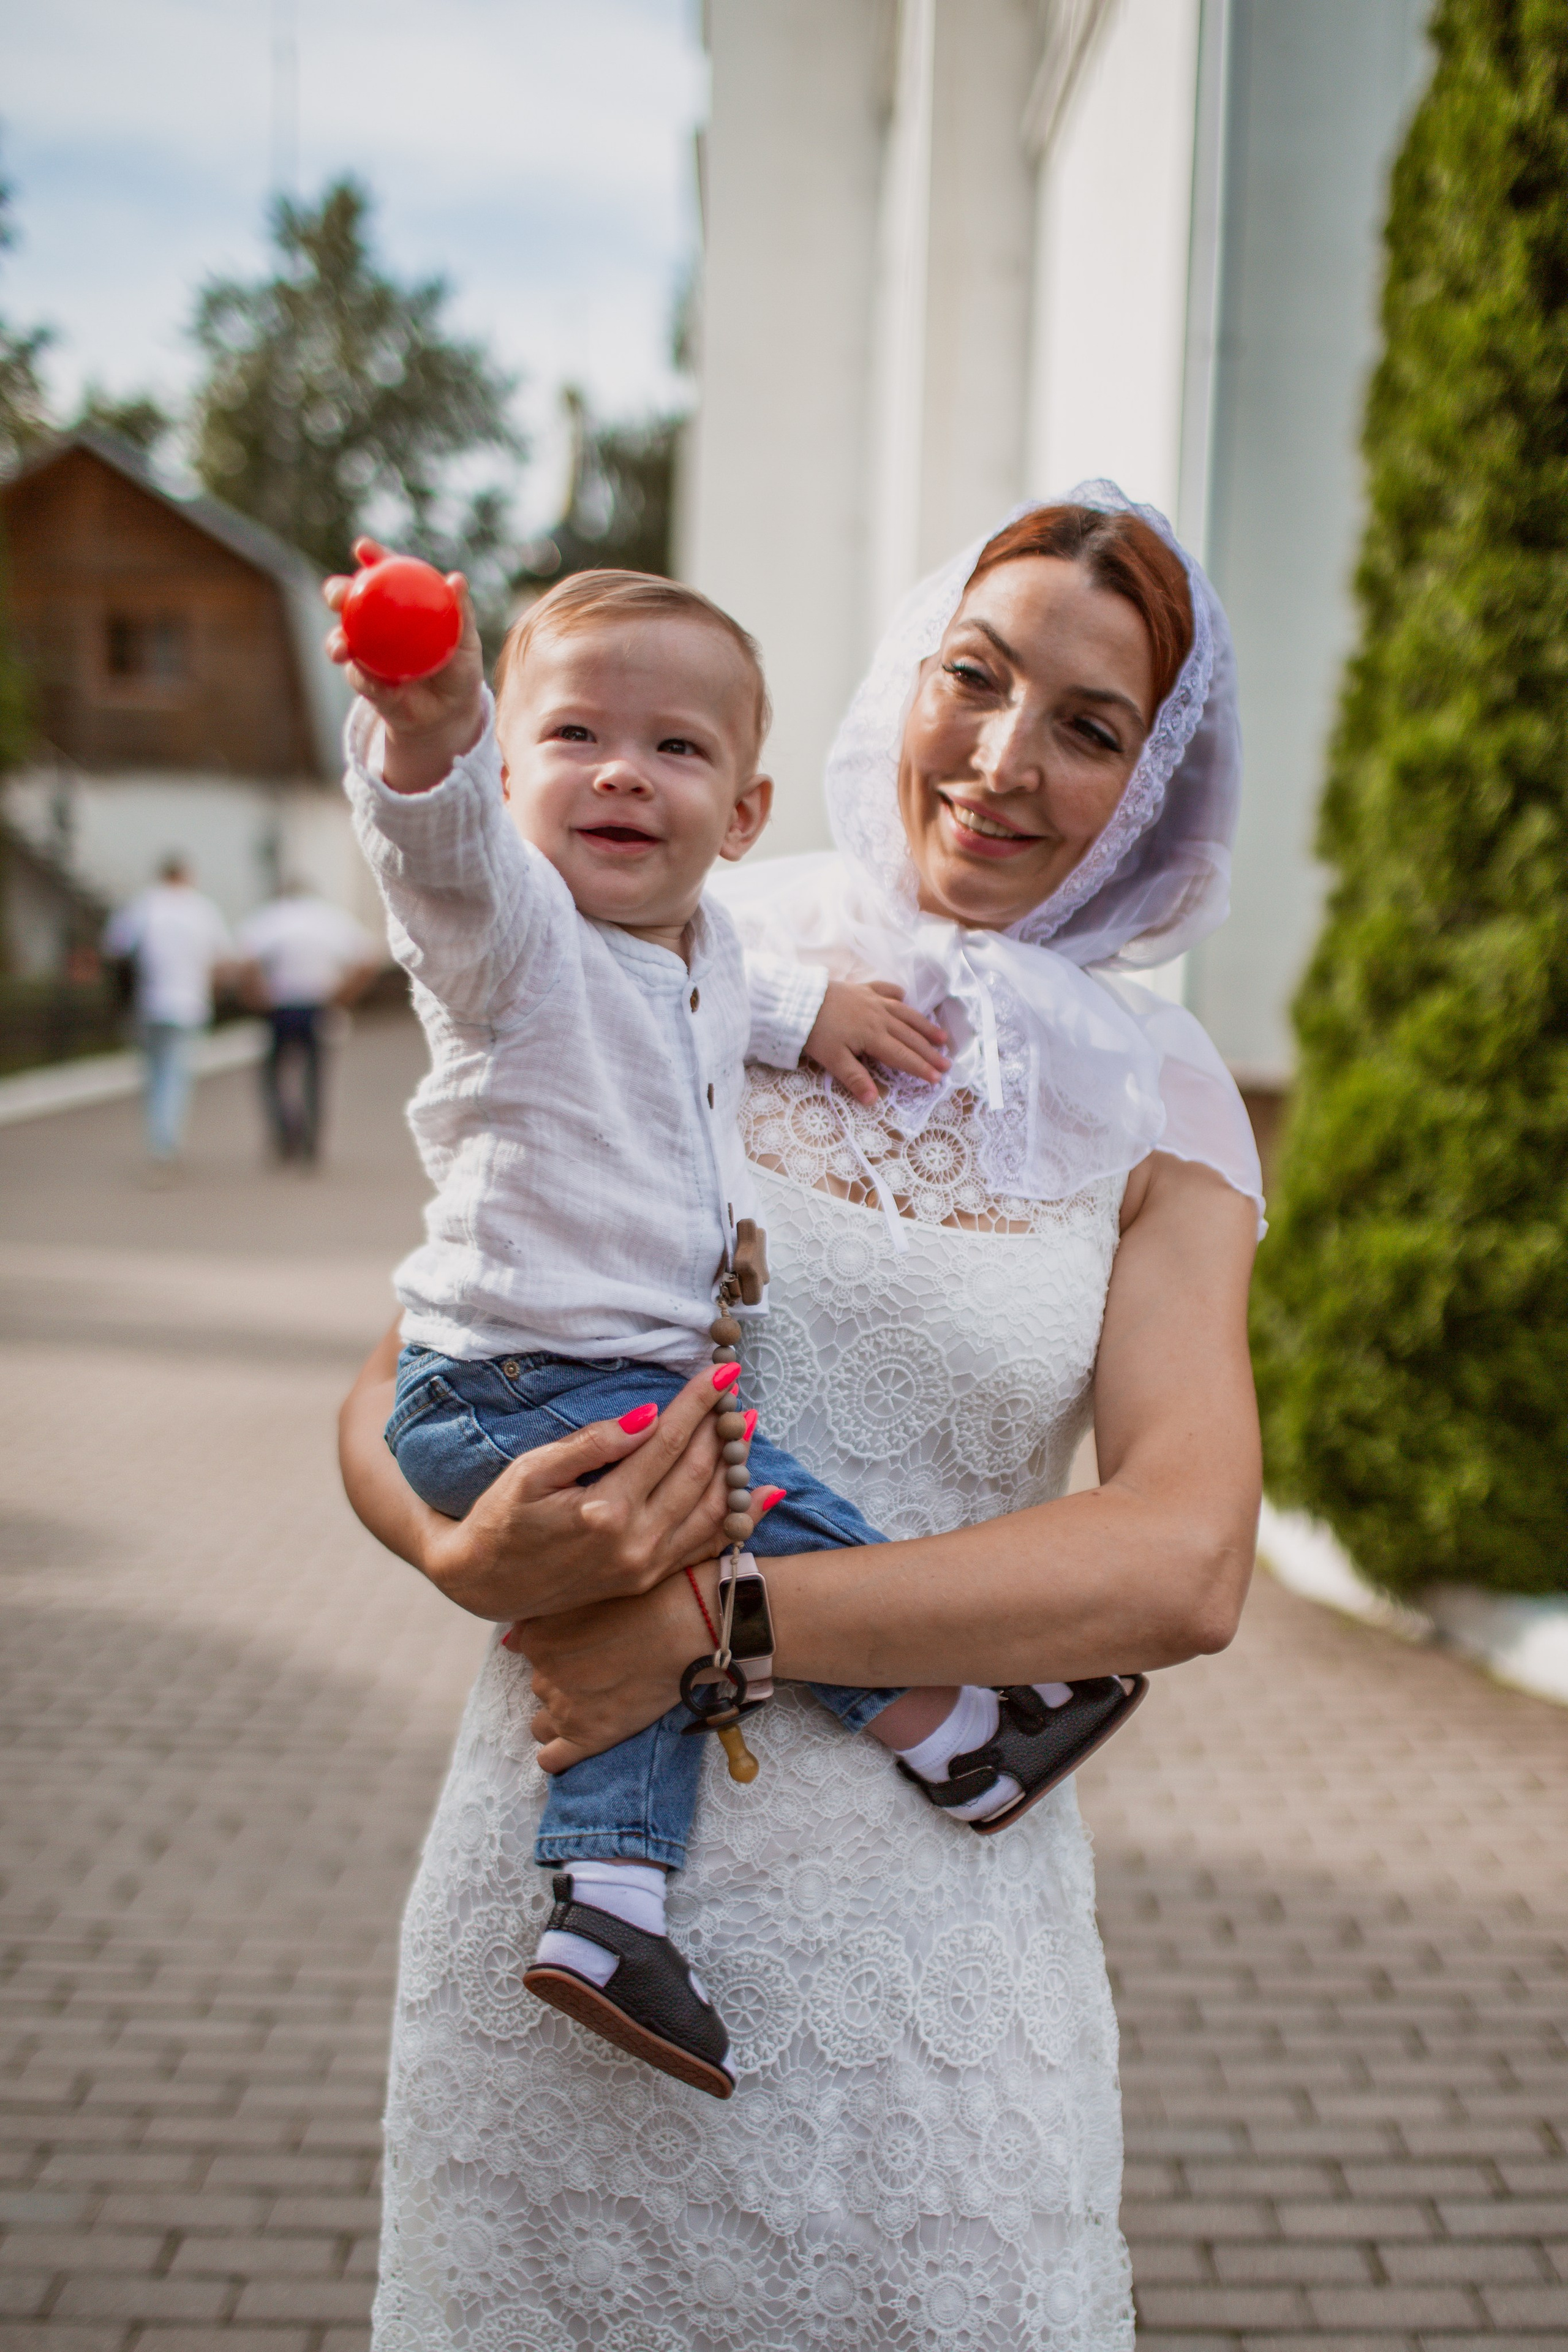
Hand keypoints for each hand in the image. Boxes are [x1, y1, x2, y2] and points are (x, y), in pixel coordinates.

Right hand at [322, 536, 485, 792]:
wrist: (450, 713)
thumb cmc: (459, 668)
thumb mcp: (466, 640)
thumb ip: (461, 611)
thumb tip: (457, 580)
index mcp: (397, 605)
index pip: (381, 573)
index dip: (370, 557)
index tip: (363, 548)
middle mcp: (374, 625)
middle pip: (347, 600)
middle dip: (337, 593)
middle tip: (341, 595)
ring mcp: (366, 653)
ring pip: (341, 640)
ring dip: (336, 641)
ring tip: (342, 646)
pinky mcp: (365, 683)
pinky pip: (359, 678)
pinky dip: (363, 677)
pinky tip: (370, 679)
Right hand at [338, 1333, 733, 1622]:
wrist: (483, 1584)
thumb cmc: (500, 1520)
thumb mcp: (531, 1472)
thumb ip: (592, 1444)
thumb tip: (648, 1416)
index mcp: (605, 1511)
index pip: (666, 1443)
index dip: (696, 1404)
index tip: (722, 1372)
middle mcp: (635, 1543)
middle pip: (696, 1473)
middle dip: (722, 1427)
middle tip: (737, 1390)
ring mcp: (645, 1567)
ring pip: (711, 1509)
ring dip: (736, 1465)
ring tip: (749, 1426)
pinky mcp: (647, 1580)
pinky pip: (706, 1547)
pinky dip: (740, 1519)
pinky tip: (763, 1494)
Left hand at [518, 1556, 721, 1773]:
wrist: (682, 1630)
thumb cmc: (644, 1602)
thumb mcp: (588, 1595)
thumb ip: (542, 1618)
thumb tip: (509, 1643)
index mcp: (538, 1638)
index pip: (530, 1652)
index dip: (560, 1652)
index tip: (587, 1648)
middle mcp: (542, 1675)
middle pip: (541, 1686)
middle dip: (564, 1682)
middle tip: (602, 1672)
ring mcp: (563, 1709)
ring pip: (542, 1724)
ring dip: (561, 1717)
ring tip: (596, 1705)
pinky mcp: (586, 1738)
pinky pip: (551, 1759)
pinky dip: (558, 1754)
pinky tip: (577, 1741)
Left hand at [803, 979, 949, 1106]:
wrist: (798, 1000)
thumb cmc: (815, 1032)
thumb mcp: (832, 1060)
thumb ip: (855, 1079)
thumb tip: (872, 1100)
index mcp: (873, 1036)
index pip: (902, 1056)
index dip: (920, 1068)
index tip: (937, 1079)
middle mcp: (879, 1017)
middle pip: (910, 1037)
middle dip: (930, 1052)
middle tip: (947, 1063)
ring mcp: (873, 1000)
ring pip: (905, 1014)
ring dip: (924, 1025)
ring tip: (940, 1036)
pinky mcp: (863, 989)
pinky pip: (886, 990)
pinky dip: (897, 994)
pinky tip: (905, 997)